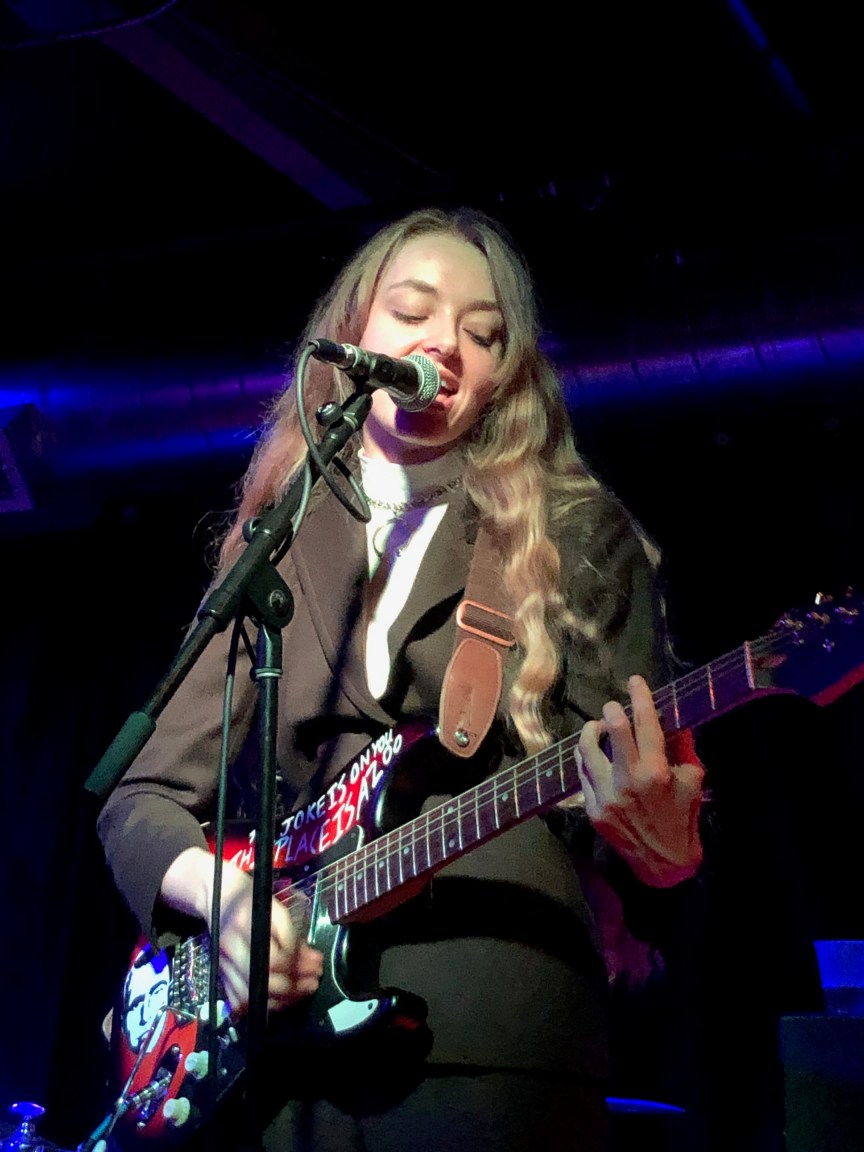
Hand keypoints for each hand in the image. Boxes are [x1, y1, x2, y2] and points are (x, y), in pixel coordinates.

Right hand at [160, 847, 322, 1013]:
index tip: (315, 962)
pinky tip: (283, 998)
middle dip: (295, 986)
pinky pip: (241, 1001)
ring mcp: (223, 963)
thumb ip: (292, 935)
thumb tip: (314, 962)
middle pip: (264, 980)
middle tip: (314, 981)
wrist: (218, 896)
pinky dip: (263, 1004)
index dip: (297, 964)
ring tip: (304, 989)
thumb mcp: (275, 908)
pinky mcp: (220, 974)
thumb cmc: (251, 898)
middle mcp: (231, 946)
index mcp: (245, 923)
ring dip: (284, 999)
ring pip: (253, 996)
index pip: (274, 957)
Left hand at [577, 675, 703, 886]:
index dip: (640, 697)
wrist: (664, 865)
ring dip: (592, 733)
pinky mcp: (592, 810)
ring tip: (599, 729)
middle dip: (612, 711)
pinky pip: (582, 774)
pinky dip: (586, 759)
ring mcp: (606, 796)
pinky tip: (593, 754)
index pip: (646, 723)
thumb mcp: (692, 781)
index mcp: (657, 772)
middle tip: (614, 708)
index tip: (635, 681)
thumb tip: (674, 719)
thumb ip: (683, 748)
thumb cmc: (682, 819)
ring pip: (587, 750)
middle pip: (613, 730)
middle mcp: (628, 781)